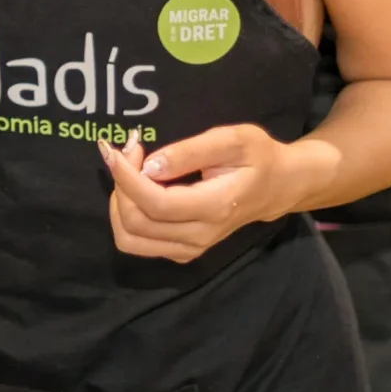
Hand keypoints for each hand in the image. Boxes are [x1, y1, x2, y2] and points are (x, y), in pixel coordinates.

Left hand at [99, 125, 322, 263]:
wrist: (277, 187)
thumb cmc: (257, 157)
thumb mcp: (231, 140)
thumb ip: (189, 152)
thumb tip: (149, 165)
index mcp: (213, 207)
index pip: (154, 203)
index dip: (125, 177)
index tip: (113, 148)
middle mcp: (199, 236)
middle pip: (136, 223)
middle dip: (120, 184)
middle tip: (128, 151)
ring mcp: (190, 249)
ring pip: (131, 239)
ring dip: (119, 203)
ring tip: (129, 171)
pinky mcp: (182, 251)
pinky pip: (139, 243)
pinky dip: (126, 216)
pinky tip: (139, 188)